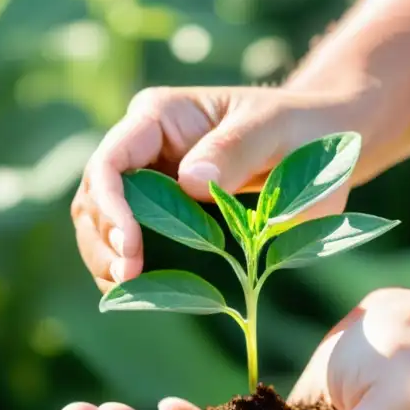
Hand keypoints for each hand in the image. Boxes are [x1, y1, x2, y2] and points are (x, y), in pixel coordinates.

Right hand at [72, 85, 356, 292]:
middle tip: (127, 278)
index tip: (129, 247)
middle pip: (95, 195)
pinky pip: (128, 241)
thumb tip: (188, 181)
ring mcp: (149, 181)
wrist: (315, 143)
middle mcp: (143, 147)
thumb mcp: (274, 130)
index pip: (111, 160)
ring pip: (100, 221)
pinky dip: (126, 268)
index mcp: (160, 117)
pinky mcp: (162, 213)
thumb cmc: (298, 129)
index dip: (110, 206)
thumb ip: (235, 149)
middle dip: (103, 238)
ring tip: (124, 289)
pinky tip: (137, 292)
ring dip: (104, 257)